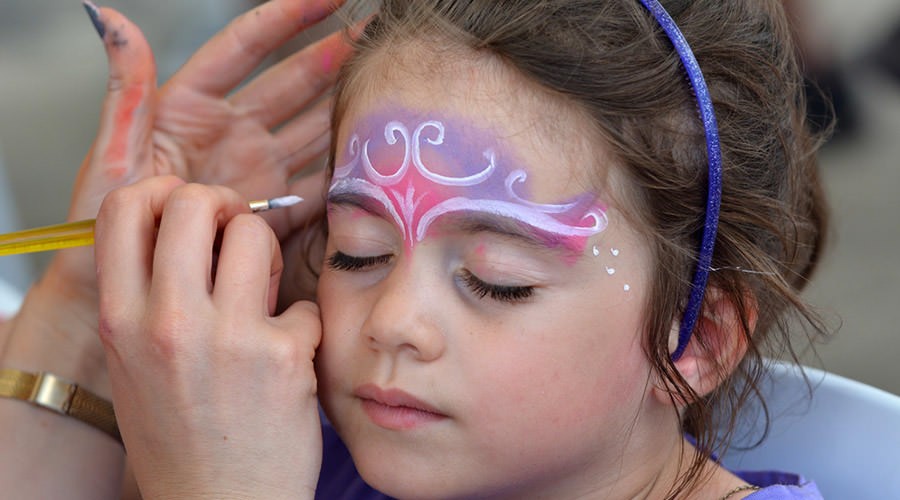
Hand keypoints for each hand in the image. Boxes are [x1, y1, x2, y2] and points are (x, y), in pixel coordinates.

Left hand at [59, 0, 349, 301]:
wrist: (117, 292)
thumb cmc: (100, 227)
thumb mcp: (112, 156)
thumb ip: (126, 91)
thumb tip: (110, 17)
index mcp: (190, 106)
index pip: (246, 47)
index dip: (288, 17)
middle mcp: (230, 132)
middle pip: (293, 82)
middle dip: (334, 55)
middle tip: (376, 34)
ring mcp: (255, 170)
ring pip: (312, 127)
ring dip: (346, 108)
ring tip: (386, 88)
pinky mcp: (271, 210)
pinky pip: (315, 184)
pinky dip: (342, 173)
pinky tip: (371, 160)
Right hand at [95, 177, 322, 497]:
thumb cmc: (181, 437)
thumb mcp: (134, 365)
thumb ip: (146, 297)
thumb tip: (180, 229)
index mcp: (121, 321)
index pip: (123, 208)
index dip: (160, 193)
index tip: (187, 212)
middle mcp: (166, 323)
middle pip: (192, 200)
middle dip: (223, 207)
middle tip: (236, 237)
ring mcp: (226, 337)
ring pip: (254, 232)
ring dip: (266, 255)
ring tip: (264, 296)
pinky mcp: (283, 355)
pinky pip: (301, 301)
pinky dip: (302, 323)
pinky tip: (290, 355)